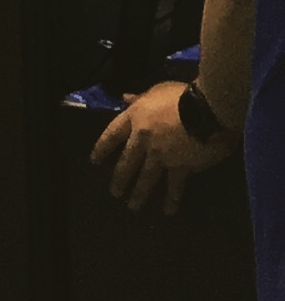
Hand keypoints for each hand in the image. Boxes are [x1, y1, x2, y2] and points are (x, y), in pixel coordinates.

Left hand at [94, 85, 232, 213]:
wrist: (205, 109)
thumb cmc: (181, 95)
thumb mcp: (156, 90)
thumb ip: (140, 98)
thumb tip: (125, 98)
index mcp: (134, 117)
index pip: (112, 135)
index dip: (102, 148)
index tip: (94, 161)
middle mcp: (143, 138)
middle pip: (127, 161)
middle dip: (119, 178)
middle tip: (114, 192)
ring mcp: (161, 154)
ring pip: (146, 177)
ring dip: (139, 193)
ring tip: (132, 206)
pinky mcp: (181, 166)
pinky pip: (174, 185)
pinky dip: (171, 199)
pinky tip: (168, 210)